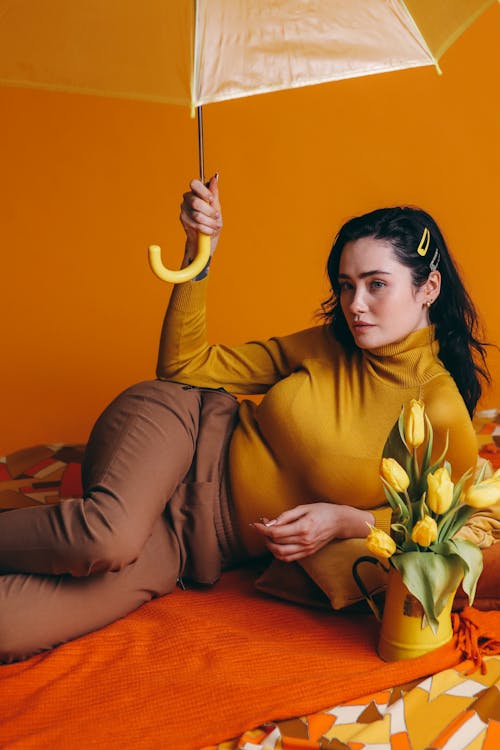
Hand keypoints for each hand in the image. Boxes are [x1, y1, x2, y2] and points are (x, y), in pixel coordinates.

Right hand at [179, 175, 222, 261]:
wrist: (207, 237)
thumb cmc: (212, 220)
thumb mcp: (216, 206)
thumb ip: (214, 193)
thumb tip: (214, 179)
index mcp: (196, 191)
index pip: (195, 184)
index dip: (203, 191)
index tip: (211, 199)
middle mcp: (188, 198)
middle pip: (196, 202)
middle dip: (209, 211)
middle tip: (216, 216)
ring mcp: (184, 209)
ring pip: (197, 215)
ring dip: (209, 222)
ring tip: (215, 226)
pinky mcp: (183, 219)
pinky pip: (195, 224)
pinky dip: (205, 229)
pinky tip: (209, 231)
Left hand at [251, 502, 374, 561]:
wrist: (339, 522)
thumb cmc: (322, 511)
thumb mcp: (303, 508)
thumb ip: (285, 516)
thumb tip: (270, 523)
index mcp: (303, 528)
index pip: (276, 533)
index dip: (263, 529)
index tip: (256, 523)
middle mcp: (305, 541)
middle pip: (276, 544)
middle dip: (264, 536)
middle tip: (261, 527)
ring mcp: (307, 549)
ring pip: (280, 554)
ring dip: (269, 546)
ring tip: (267, 535)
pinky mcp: (308, 553)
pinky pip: (288, 558)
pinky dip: (278, 553)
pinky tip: (276, 543)